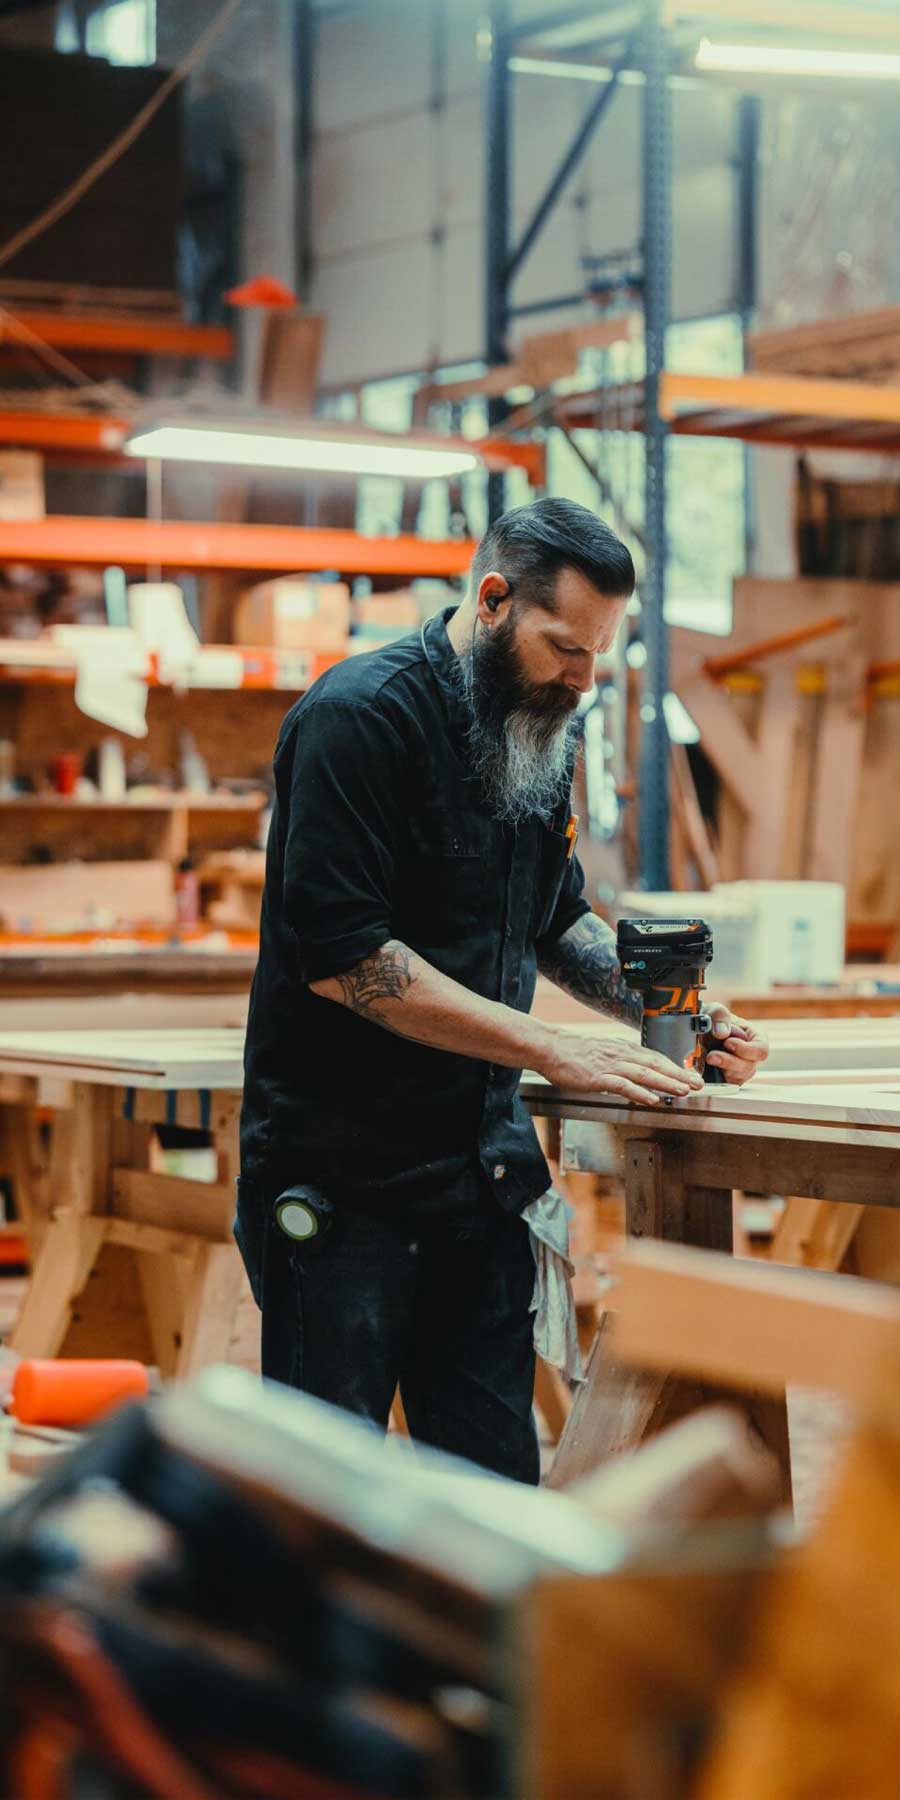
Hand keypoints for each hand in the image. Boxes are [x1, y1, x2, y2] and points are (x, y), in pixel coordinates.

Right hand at [539, 1028, 705, 1106]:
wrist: (551, 1047)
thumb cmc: (574, 1052)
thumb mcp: (604, 1051)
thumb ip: (622, 1060)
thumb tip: (638, 1071)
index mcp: (624, 1049)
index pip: (656, 1058)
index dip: (676, 1067)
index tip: (692, 1075)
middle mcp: (622, 1055)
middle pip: (656, 1065)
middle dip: (679, 1075)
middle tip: (698, 1084)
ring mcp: (610, 1065)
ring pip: (644, 1074)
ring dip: (666, 1083)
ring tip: (684, 1091)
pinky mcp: (598, 1077)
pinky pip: (622, 1085)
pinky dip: (638, 1092)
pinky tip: (652, 1099)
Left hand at [704, 1005, 768, 1085]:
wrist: (698, 1030)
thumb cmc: (713, 1019)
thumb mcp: (715, 1010)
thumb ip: (720, 1016)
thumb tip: (722, 1033)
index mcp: (756, 1039)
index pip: (761, 1051)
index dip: (746, 1050)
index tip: (727, 1043)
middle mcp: (751, 1057)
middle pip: (749, 1068)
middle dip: (728, 1062)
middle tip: (710, 1056)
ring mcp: (739, 1070)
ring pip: (736, 1078)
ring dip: (720, 1069)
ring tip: (706, 1057)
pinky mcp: (726, 1079)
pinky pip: (724, 1084)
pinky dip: (712, 1077)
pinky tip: (703, 1066)